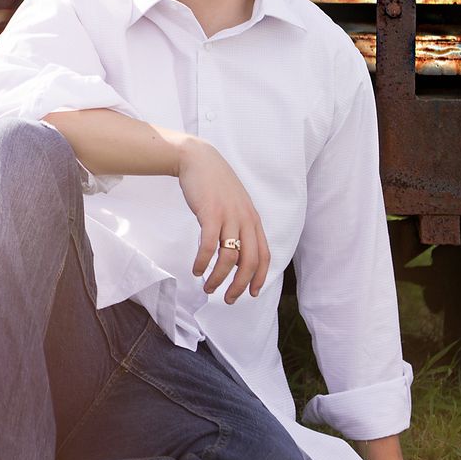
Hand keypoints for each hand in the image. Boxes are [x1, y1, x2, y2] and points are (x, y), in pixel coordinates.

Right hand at [176, 138, 269, 303]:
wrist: (198, 160)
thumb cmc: (215, 185)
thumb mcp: (235, 205)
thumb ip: (239, 227)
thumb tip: (236, 256)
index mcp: (253, 220)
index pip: (264, 255)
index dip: (259, 278)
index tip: (251, 294)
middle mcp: (245, 220)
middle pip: (249, 262)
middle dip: (239, 285)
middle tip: (228, 299)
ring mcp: (228, 216)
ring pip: (229, 258)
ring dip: (218, 278)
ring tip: (207, 287)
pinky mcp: (210, 214)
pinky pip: (209, 246)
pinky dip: (203, 262)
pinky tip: (196, 269)